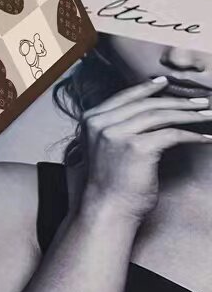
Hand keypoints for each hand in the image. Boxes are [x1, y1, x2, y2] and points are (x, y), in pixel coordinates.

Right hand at [78, 76, 211, 223]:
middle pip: (146, 104)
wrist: (106, 208)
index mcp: (91, 119)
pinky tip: (206, 137)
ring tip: (207, 114)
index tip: (166, 83)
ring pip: (161, 115)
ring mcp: (118, 134)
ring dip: (189, 114)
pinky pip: (172, 134)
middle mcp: (101, 123)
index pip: (123, 97)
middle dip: (177, 101)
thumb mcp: (104, 146)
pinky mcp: (137, 147)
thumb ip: (115, 126)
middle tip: (200, 101)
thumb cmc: (109, 182)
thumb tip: (147, 111)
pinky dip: (193, 135)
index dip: (146, 89)